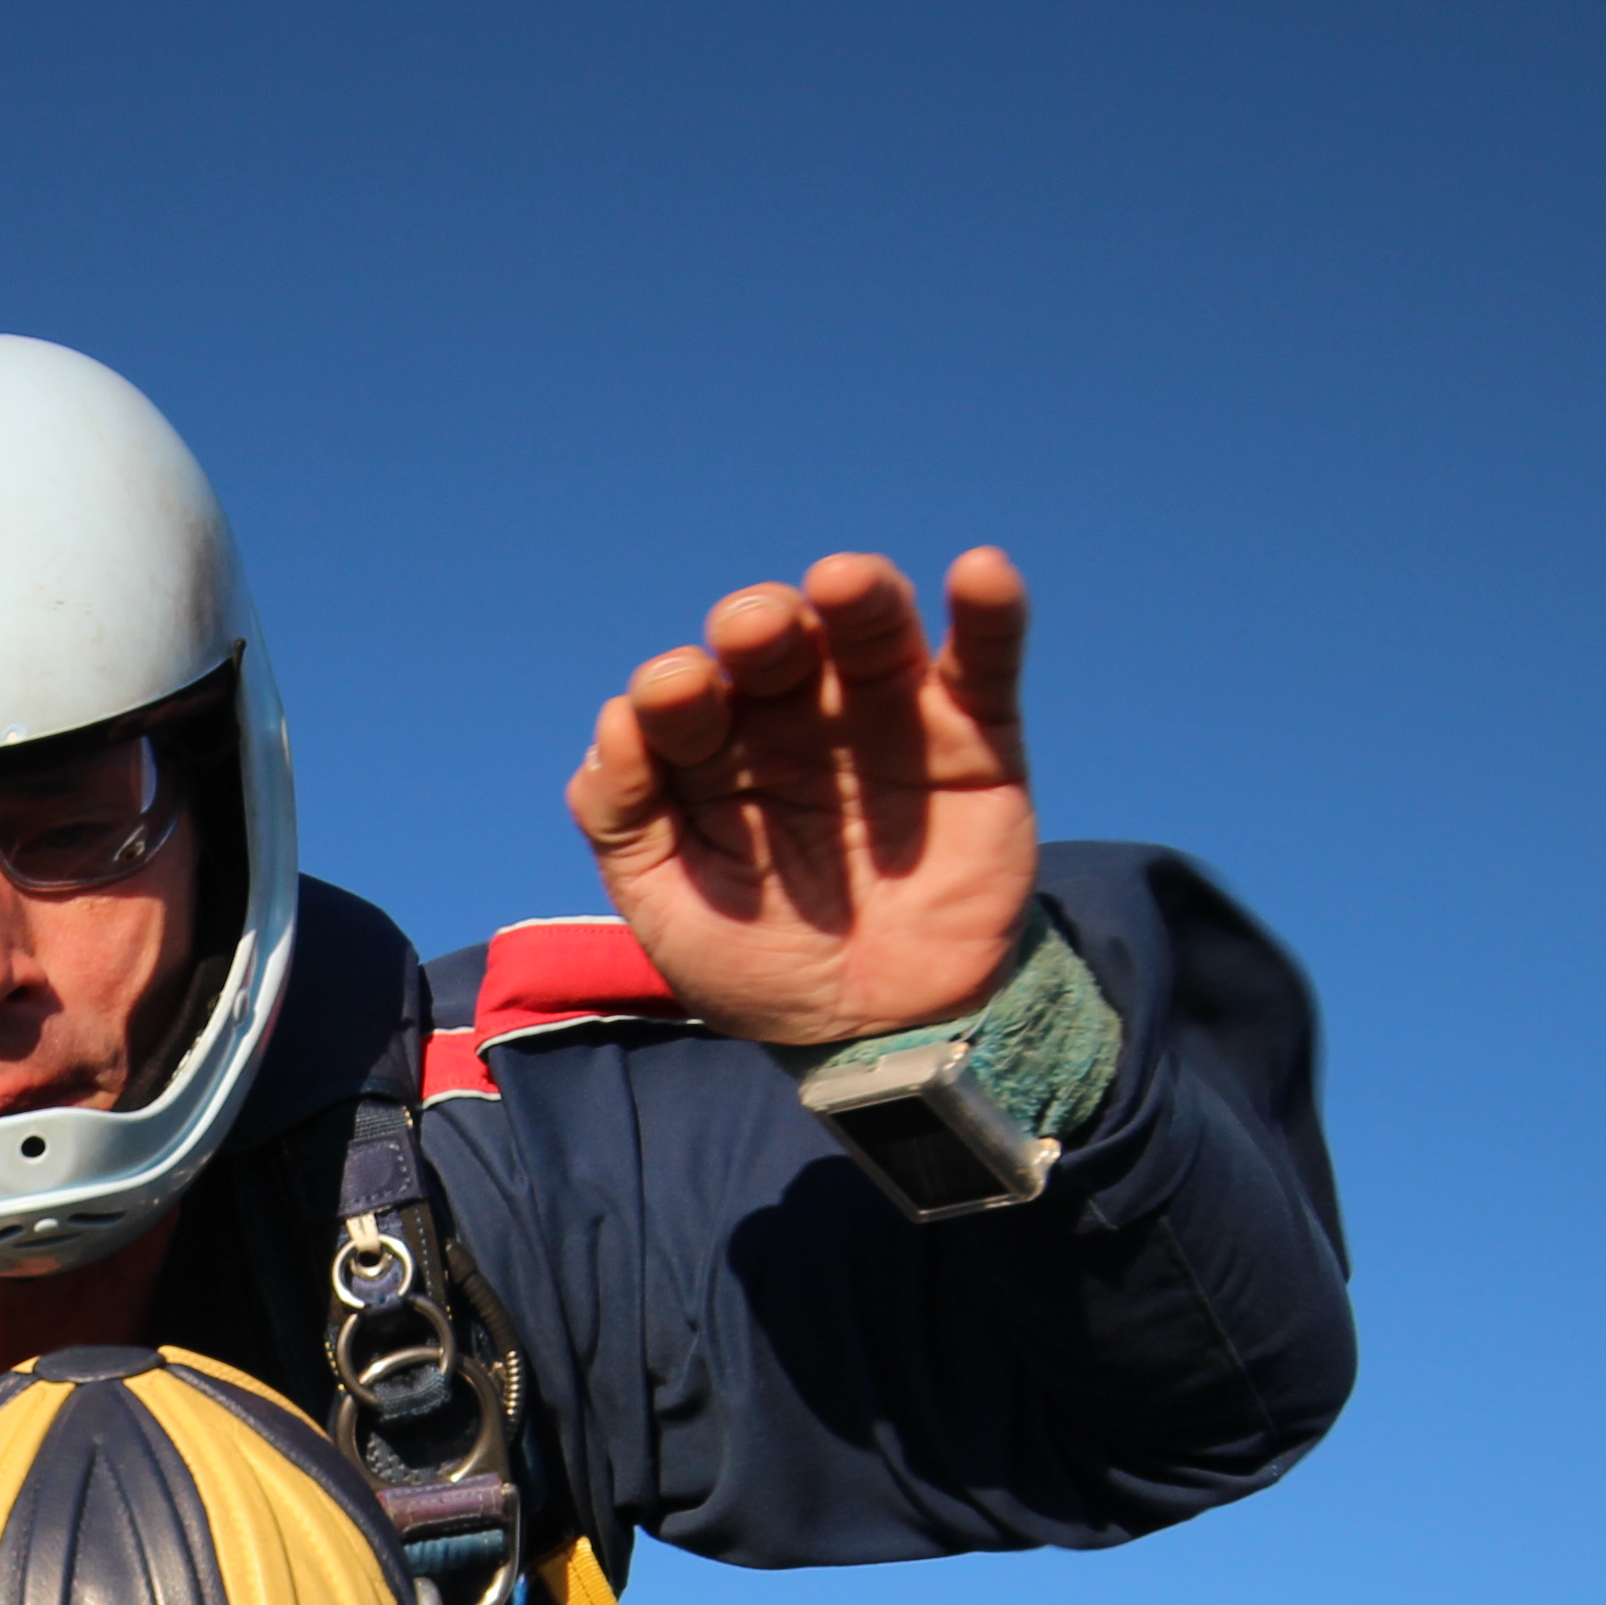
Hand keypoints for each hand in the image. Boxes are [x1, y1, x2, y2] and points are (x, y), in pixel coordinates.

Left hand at [565, 550, 1040, 1047]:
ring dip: (858, 596)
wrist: (882, 1033)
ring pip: (871, 628)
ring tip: (842, 585)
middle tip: (752, 632)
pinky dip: (991, 612)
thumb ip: (624, 817)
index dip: (674, 691)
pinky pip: (986, 660)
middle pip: (774, 642)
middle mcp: (795, 717)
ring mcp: (885, 716)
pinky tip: (978, 571)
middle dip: (758, 625)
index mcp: (714, 751)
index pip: (684, 697)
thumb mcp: (669, 910)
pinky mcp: (975, 736)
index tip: (672, 700)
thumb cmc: (763, 964)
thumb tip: (614, 722)